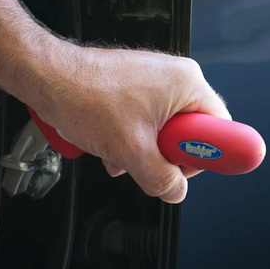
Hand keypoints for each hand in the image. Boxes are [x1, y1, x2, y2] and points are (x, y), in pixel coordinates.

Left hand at [24, 40, 230, 203]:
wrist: (49, 78)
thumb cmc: (85, 96)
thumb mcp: (132, 149)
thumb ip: (161, 178)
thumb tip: (175, 190)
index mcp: (187, 84)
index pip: (220, 128)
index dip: (205, 154)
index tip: (191, 166)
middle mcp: (174, 79)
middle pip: (190, 133)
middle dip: (166, 156)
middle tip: (148, 160)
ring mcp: (153, 82)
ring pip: (164, 132)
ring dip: (144, 152)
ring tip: (121, 153)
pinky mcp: (135, 89)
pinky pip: (146, 123)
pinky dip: (131, 141)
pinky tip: (112, 148)